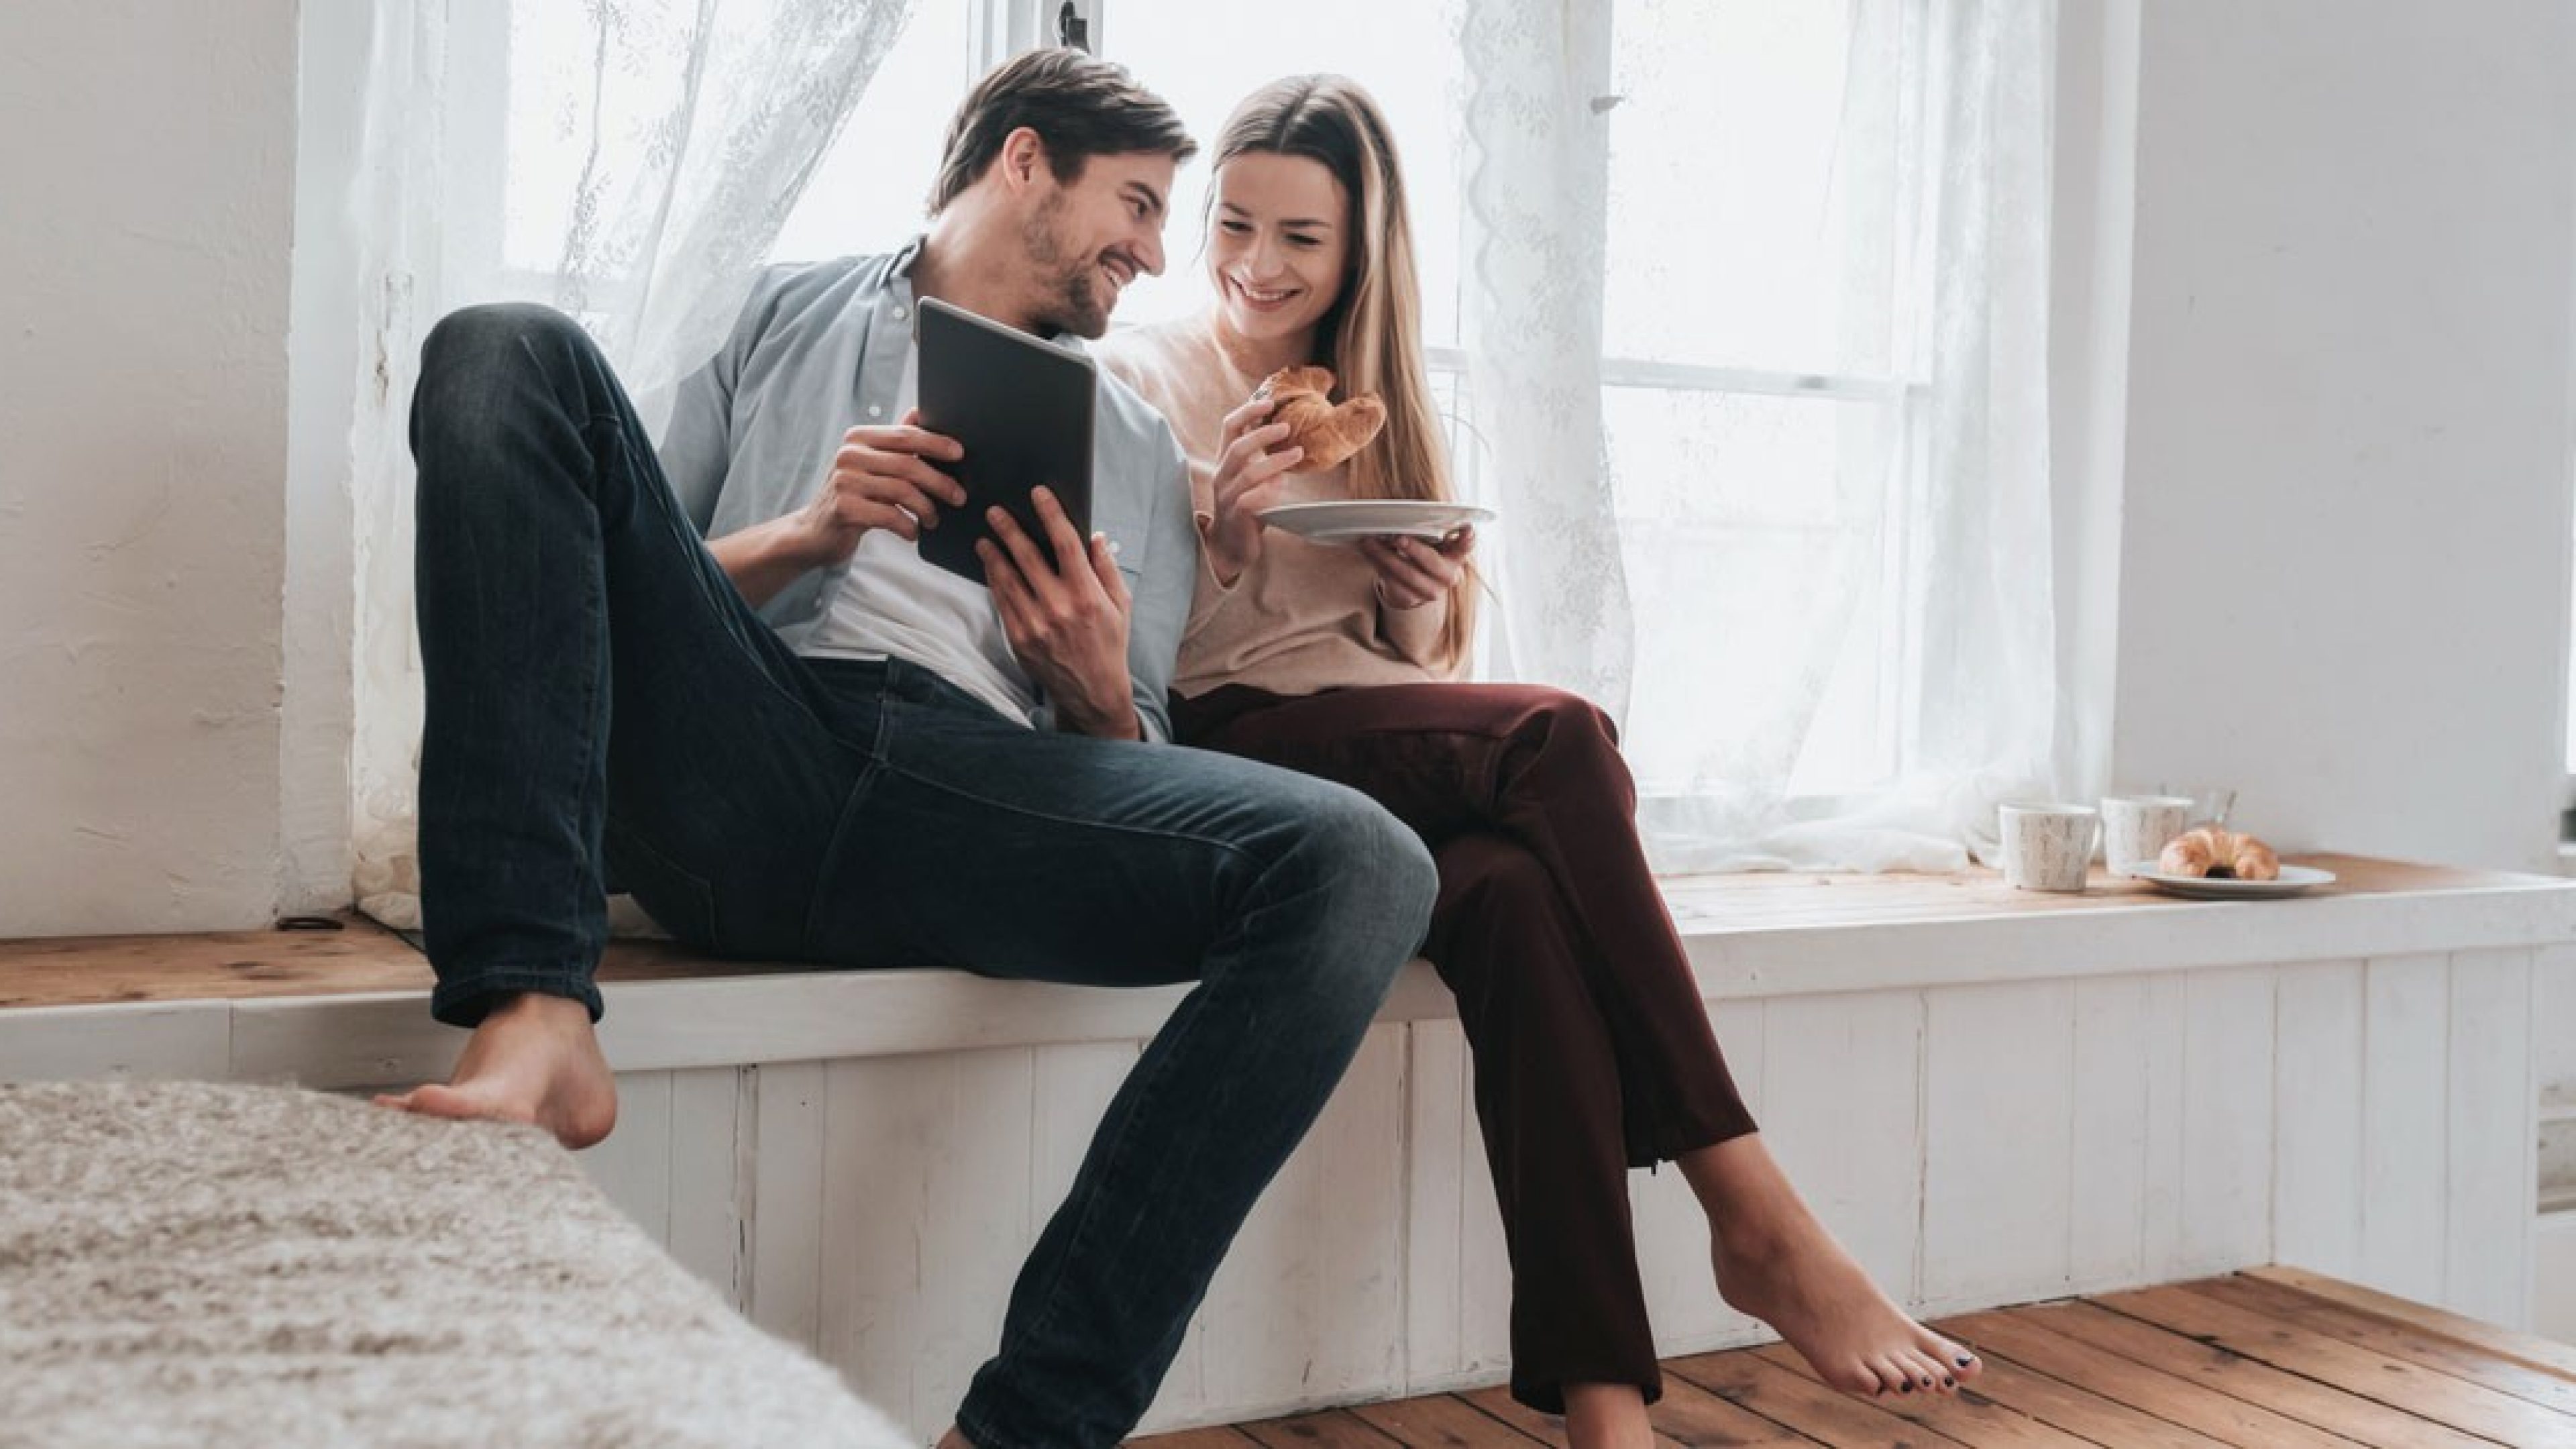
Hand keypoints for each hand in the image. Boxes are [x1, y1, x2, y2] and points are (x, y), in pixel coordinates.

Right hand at [785, 408, 966, 568]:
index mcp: (858, 438)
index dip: (936, 443)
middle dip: (940, 482)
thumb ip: (894, 441)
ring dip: (926, 509)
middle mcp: (849, 455)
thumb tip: (919, 411)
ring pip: (903, 491)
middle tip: (959, 496)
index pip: (905, 435)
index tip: (959, 453)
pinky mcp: (844, 508)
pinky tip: (913, 532)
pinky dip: (908, 527)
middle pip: (908, 464)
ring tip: (933, 520)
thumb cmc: (851, 496)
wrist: (814, 531)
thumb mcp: (870, 464)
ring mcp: (844, 481)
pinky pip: (890, 516)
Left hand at [977, 487, 1139, 739]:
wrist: (1092, 692)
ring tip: (985, 537)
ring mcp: (1036, 624)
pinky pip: (1002, 601)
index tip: (1038, 494)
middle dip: (1009, 529)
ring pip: (1007, 578)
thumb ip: (1107, 569)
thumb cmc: (1110, 645)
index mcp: (1088, 596)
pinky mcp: (1019, 638)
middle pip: (1027, 556)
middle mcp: (1059, 608)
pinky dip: (994, 580)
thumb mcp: (1121, 605)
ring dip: (994, 553)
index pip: (1066, 543)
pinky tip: (990, 567)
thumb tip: (1094, 536)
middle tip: (995, 511)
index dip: (1050, 514)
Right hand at [1203, 394, 1302, 585]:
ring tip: (1297, 453)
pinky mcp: (1236, 515)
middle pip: (1237, 447)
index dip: (1247, 412)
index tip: (1269, 402)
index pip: (1229, 427)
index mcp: (1225, 460)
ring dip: (1274, 461)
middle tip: (1287, 427)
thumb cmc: (1246, 506)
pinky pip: (1251, 500)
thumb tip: (1284, 428)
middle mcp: (1221, 475)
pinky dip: (1269, 490)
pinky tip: (1283, 484)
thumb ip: (1259, 456)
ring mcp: (1226, 496)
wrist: (1231, 545)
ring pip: (1247, 473)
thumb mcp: (1249, 476)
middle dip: (1262, 434)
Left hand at [1358, 525, 1474, 609]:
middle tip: (1399, 538)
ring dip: (1385, 556)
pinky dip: (1376, 565)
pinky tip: (1367, 552)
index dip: (1467, 538)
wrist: (1416, 586)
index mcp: (1457, 556)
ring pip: (1407, 574)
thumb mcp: (1434, 542)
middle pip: (1432, 562)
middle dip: (1415, 550)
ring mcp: (1430, 591)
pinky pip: (1391, 582)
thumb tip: (1418, 513)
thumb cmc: (1426, 555)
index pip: (1466, 546)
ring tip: (1370, 541)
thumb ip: (1435, 528)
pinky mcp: (1411, 599)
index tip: (1467, 529)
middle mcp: (1448, 576)